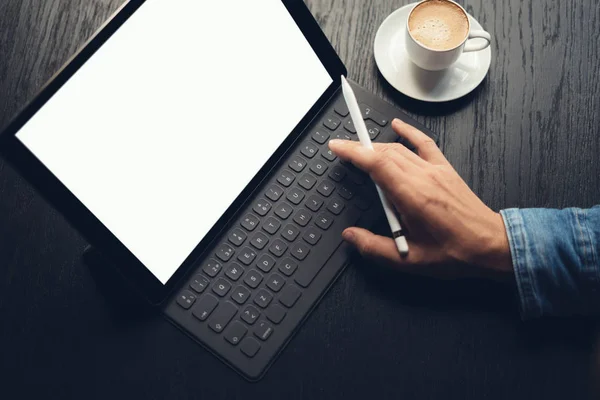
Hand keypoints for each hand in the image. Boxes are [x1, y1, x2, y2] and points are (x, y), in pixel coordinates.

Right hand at [328, 119, 512, 280]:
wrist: (490, 246)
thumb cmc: (455, 253)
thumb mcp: (408, 261)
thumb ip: (374, 248)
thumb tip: (351, 236)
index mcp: (413, 197)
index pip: (377, 164)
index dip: (353, 152)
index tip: (337, 147)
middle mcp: (424, 178)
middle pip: (384, 153)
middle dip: (359, 148)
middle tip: (341, 150)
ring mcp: (435, 171)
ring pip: (399, 149)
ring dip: (376, 146)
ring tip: (359, 149)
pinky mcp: (445, 170)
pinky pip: (424, 143)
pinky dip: (409, 132)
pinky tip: (398, 126)